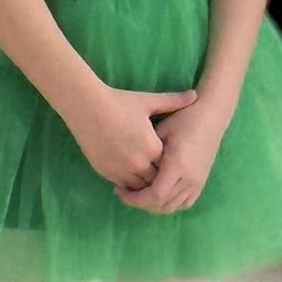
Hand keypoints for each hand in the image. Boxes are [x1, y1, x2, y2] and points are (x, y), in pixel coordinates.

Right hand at [70, 86, 196, 190]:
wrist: (87, 107)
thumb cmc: (119, 102)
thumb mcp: (148, 102)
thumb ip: (173, 102)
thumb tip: (195, 94)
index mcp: (152, 147)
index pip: (169, 166)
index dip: (170, 163)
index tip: (171, 158)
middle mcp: (139, 163)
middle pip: (156, 179)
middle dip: (158, 176)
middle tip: (161, 172)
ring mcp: (121, 169)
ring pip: (139, 186)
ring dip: (143, 182)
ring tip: (145, 175)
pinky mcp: (106, 172)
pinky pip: (122, 185)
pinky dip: (128, 183)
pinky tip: (130, 173)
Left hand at [117, 95, 229, 212]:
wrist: (211, 116)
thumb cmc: (184, 118)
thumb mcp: (161, 131)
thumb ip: (147, 153)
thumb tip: (128, 169)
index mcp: (177, 165)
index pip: (154, 195)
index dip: (135, 198)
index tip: (120, 189)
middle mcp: (189, 179)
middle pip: (161, 205)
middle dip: (140, 203)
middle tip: (124, 192)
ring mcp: (197, 182)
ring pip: (172, 207)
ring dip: (153, 205)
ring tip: (138, 193)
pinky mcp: (201, 182)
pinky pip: (183, 203)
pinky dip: (168, 203)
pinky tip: (157, 193)